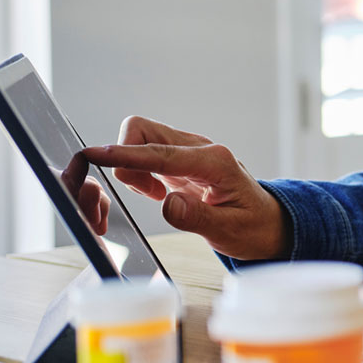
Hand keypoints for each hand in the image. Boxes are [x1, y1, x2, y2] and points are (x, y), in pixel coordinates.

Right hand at [69, 116, 290, 261]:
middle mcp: (199, 148)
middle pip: (143, 130)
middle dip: (126, 157)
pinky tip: (158, 192)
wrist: (268, 222)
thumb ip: (196, 218)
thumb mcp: (229, 232)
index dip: (125, 155)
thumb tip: (167, 205)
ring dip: (133, 165)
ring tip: (156, 195)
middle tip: (145, 192)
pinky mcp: (180, 158)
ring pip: (141, 138)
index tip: (95, 155)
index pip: (159, 153)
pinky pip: (146, 151)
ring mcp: (189, 150)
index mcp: (214, 162)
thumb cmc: (252, 227)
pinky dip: (140, 170)